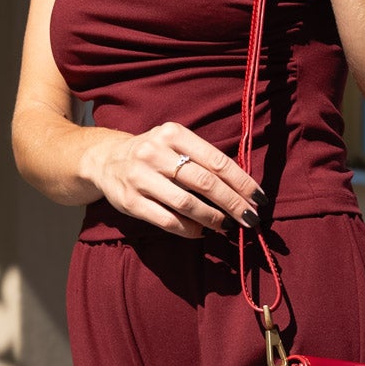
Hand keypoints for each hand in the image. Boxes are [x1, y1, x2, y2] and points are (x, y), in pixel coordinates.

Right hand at [79, 122, 266, 237]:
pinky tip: (202, 231)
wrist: (105, 159)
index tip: (259, 199)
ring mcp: (140, 177)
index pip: (217, 161)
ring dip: (213, 218)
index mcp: (173, 134)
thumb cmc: (153, 153)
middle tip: (250, 218)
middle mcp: (155, 152)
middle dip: (232, 203)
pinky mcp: (130, 201)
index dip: (242, 182)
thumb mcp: (175, 143)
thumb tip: (243, 189)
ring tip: (228, 226)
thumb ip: (204, 159)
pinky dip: (189, 229)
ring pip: (186, 203)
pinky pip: (167, 220)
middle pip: (205, 182)